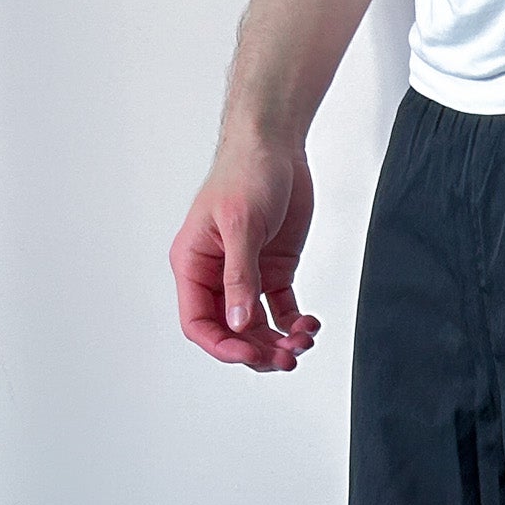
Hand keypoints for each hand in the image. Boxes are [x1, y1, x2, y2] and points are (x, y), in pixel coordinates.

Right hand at [169, 137, 320, 372]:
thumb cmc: (246, 173)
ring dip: (280, 342)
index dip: (222, 346)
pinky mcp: (273, 271)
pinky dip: (295, 324)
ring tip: (304, 341)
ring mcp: (246, 276)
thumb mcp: (241, 225)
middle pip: (231, 332)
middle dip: (258, 350)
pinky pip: (281, 310)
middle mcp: (217, 276)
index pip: (199, 322)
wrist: (275, 146)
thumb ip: (240, 277)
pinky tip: (310, 324)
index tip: (251, 354)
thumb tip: (239, 322)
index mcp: (194, 265)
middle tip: (287, 357)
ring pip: (257, 327)